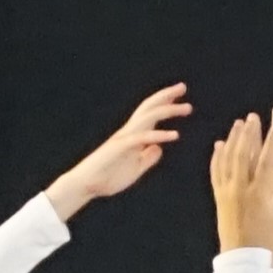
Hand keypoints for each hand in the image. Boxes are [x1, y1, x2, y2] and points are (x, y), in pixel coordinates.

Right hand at [43, 84, 188, 218]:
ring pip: (148, 117)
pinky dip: (159, 135)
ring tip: (187, 108)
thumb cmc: (108, 177)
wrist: (85, 186)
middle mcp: (129, 132)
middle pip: (149, 108)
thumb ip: (147, 158)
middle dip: (166, 96)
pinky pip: (142, 138)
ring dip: (168, 110)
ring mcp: (124, 138)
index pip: (151, 115)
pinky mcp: (120, 148)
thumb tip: (159, 148)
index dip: (165, 104)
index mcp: (133, 136)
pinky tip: (175, 135)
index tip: (181, 97)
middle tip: (182, 87)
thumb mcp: (135, 168)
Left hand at [209, 107, 272, 258]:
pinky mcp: (219, 197)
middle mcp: (244, 188)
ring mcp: (229, 191)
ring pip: (229, 158)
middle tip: (255, 116)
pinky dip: (218, 155)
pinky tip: (221, 145)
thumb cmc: (271, 243)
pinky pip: (217, 171)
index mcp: (263, 192)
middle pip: (245, 152)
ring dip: (234, 139)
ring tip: (239, 124)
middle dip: (251, 132)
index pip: (269, 157)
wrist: (242, 260)